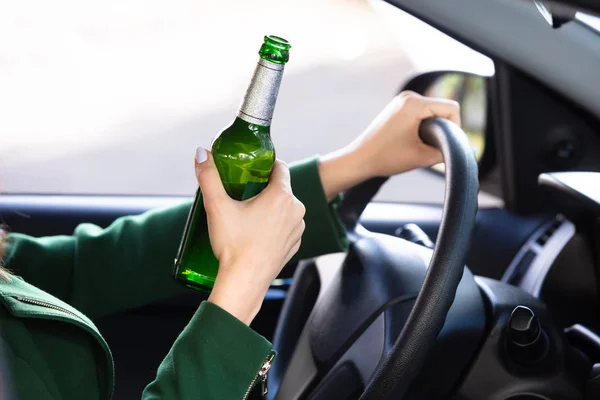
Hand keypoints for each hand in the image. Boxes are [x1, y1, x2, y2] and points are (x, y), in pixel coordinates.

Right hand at [194, 148, 305, 324]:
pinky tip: (257, 232)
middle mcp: (296, 210)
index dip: (265, 164)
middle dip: (263, 187)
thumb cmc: (233, 244)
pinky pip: (286, 227)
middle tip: (242, 192)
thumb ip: (208, 176)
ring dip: (270, 207)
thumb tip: (201, 152)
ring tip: (248, 214)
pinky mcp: (294, 246)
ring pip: (284, 208)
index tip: (251, 169)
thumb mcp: (217, 206)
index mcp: (282, 195)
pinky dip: (274, 225)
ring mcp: (297, 230)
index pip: (280, 167)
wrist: (244, 283)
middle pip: (281, 188)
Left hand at [318, 91, 460, 199]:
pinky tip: (414, 141)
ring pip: (433, 111)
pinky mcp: (398, 107)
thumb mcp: (422, 157)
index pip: (451, 108)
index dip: (456, 128)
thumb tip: (463, 149)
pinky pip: (422, 113)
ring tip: (420, 145)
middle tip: (431, 148)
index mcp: (414, 103)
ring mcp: (402, 100)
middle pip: (443, 108)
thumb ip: (446, 152)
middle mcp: (408, 96)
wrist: (359, 159)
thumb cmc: (386, 157)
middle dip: (443, 128)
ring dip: (433, 128)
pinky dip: (424, 126)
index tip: (445, 146)